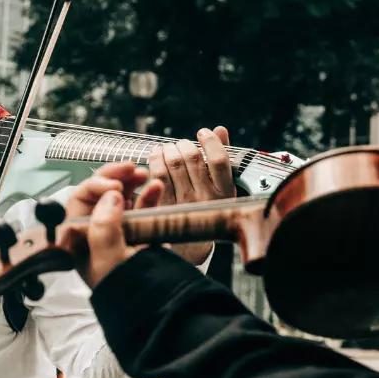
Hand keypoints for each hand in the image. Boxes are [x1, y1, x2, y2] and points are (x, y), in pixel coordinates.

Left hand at [64, 162, 157, 287]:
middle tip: (129, 168)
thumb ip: (104, 226)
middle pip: (99, 195)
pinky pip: (141, 206)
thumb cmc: (125, 288)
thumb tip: (111, 196)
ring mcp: (119, 230)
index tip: (115, 185)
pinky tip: (155, 187)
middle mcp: (96, 233)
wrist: (157, 305)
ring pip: (120, 197)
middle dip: (114, 178)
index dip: (95, 187)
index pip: (79, 201)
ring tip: (144, 175)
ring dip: (132, 182)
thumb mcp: (108, 260)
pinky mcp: (140, 231)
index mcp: (80, 240)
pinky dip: (148, 194)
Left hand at [146, 126, 235, 264]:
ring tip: (169, 149)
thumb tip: (220, 130)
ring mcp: (183, 202)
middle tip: (182, 145)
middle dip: (185, 145)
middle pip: (193, 158)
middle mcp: (205, 198)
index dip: (210, 141)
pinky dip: (155, 159)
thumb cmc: (207, 212)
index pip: (219, 161)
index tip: (203, 133)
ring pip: (174, 163)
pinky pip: (156, 174)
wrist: (191, 248)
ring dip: (169, 149)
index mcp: (224, 193)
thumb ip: (221, 159)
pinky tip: (156, 155)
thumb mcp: (222, 189)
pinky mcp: (163, 205)